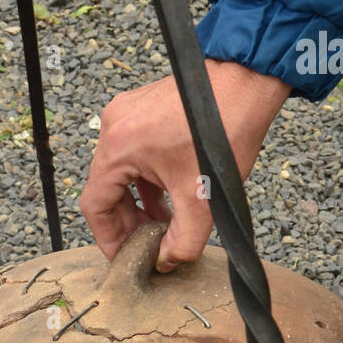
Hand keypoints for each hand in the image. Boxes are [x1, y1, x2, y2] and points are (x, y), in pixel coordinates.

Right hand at [80, 64, 290, 270]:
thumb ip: (182, 242)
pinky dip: (146, 181)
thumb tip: (166, 261)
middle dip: (126, 222)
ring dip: (137, 203)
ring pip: (120, 174)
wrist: (247, 81)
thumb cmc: (225, 127)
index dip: (108, 238)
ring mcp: (127, 115)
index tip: (124, 257)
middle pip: (105, 189)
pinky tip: (167, 199)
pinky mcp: (142, 111)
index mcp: (119, 146)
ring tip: (160, 226)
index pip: (95, 205)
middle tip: (146, 245)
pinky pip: (133, 155)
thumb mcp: (202, 200)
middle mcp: (115, 127)